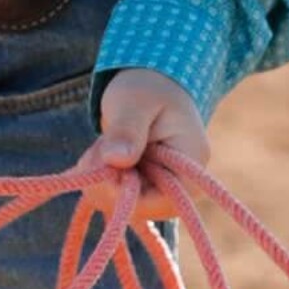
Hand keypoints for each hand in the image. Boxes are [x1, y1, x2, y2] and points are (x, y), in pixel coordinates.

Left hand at [75, 69, 209, 222]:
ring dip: (103, 179)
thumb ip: (127, 129)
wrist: (151, 81)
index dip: (126, 193)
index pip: (161, 201)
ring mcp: (163, 188)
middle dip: (109, 182)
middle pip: (140, 207)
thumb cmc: (148, 86)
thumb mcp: (135, 101)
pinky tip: (102, 154)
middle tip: (97, 148)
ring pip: (123, 205)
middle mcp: (183, 184)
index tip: (102, 164)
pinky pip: (118, 197)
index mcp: (191, 163)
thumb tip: (115, 159)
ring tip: (102, 145)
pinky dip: (103, 178)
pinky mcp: (146, 188)